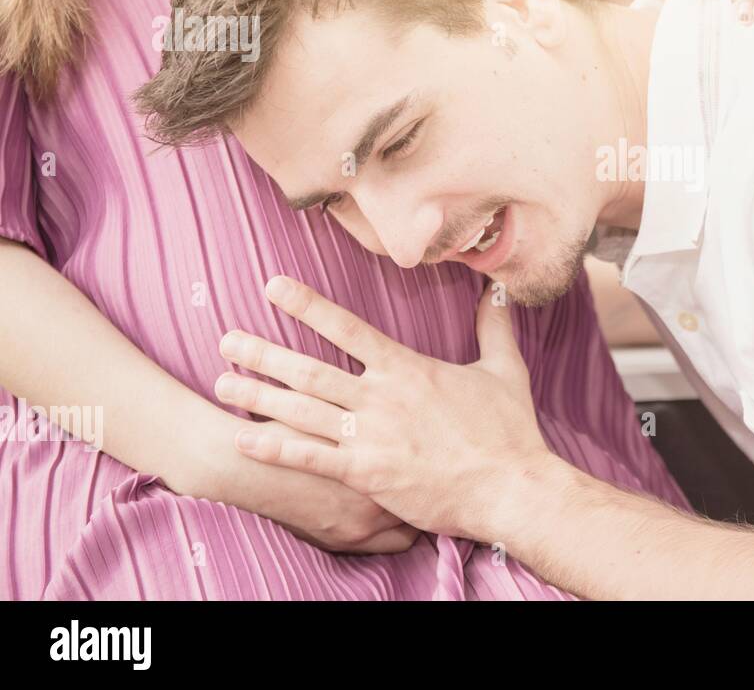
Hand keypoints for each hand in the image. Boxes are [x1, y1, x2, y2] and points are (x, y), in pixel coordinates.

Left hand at [214, 276, 549, 540]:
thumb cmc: (508, 430)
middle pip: (310, 370)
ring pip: (302, 412)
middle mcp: (382, 397)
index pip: (348, 327)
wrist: (510, 486)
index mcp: (408, 368)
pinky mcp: (368, 474)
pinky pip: (312, 459)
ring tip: (222, 385)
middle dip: (263, 353)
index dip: (307, 306)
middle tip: (225, 340)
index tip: (273, 287)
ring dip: (258, 397)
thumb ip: (494, 326)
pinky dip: (275, 449)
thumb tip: (498, 289)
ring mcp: (372, 436)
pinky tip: (244, 440)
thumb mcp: (505, 370)